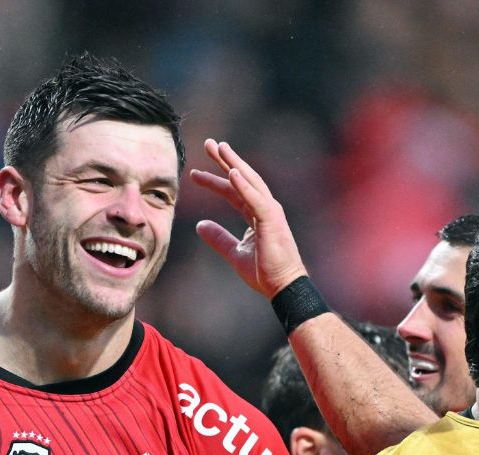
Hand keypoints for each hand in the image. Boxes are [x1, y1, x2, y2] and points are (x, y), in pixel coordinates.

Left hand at [191, 138, 308, 298]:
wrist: (282, 287)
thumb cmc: (264, 272)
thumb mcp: (234, 252)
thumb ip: (218, 238)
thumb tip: (199, 225)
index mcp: (256, 214)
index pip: (233, 192)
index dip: (215, 181)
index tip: (196, 174)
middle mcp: (264, 208)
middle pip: (242, 179)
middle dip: (225, 160)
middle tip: (209, 143)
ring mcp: (270, 212)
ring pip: (250, 182)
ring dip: (234, 163)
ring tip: (220, 148)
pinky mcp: (271, 220)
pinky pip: (255, 199)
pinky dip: (244, 185)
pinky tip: (232, 172)